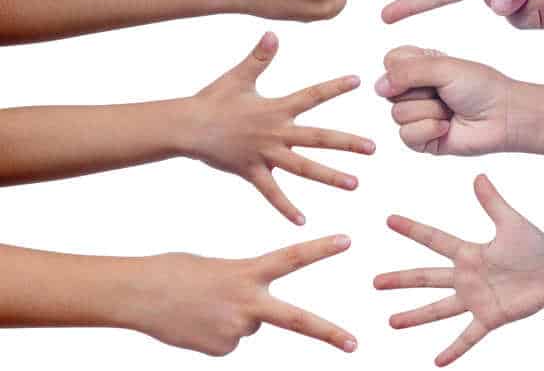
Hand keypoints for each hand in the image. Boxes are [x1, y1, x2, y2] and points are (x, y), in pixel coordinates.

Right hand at [135, 235, 355, 355]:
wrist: (138, 294)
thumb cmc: (176, 272)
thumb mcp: (218, 270)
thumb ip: (244, 290)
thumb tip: (254, 325)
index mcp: (246, 272)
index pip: (291, 258)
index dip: (321, 249)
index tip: (348, 241)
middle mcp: (247, 303)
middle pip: (297, 321)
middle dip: (329, 333)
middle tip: (355, 345)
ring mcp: (235, 330)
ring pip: (248, 325)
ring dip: (230, 317)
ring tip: (200, 306)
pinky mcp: (222, 350)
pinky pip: (229, 341)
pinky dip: (216, 332)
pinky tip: (196, 322)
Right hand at [187, 32, 374, 224]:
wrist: (187, 126)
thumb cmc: (212, 100)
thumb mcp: (238, 76)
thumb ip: (259, 57)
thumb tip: (273, 33)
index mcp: (276, 109)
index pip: (312, 96)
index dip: (334, 87)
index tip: (358, 81)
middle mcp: (276, 132)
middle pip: (318, 138)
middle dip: (347, 143)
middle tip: (373, 148)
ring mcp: (265, 154)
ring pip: (303, 167)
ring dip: (330, 176)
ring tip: (355, 184)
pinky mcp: (252, 171)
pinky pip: (272, 193)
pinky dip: (286, 208)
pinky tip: (303, 221)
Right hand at [374, 176, 543, 365]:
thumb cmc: (535, 246)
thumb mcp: (511, 222)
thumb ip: (492, 202)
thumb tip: (478, 176)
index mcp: (468, 253)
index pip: (433, 239)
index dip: (411, 229)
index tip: (389, 220)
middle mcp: (465, 277)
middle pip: (425, 278)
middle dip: (400, 280)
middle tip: (375, 282)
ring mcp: (475, 299)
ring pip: (438, 309)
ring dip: (415, 316)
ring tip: (391, 322)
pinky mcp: (489, 317)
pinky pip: (468, 336)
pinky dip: (453, 350)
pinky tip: (437, 362)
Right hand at [375, 46, 511, 155]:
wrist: (503, 116)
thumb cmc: (480, 87)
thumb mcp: (443, 67)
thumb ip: (407, 71)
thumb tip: (378, 87)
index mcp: (418, 67)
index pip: (390, 62)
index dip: (404, 67)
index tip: (431, 69)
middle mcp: (414, 91)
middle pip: (389, 91)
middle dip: (420, 92)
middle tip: (445, 93)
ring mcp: (416, 116)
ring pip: (397, 115)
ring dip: (429, 112)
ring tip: (449, 111)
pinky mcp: (421, 140)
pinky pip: (406, 136)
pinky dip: (429, 129)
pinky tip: (447, 127)